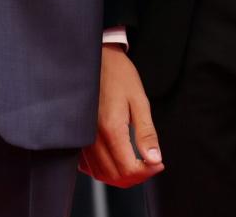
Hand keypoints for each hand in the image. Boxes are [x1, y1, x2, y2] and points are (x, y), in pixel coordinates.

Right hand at [79, 46, 163, 186]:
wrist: (97, 58)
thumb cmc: (118, 75)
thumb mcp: (139, 100)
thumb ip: (146, 132)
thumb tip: (154, 160)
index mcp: (110, 128)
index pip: (128, 169)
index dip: (147, 172)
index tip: (158, 163)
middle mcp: (92, 137)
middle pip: (115, 177)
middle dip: (136, 176)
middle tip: (150, 163)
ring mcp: (82, 139)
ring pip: (101, 175)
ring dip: (121, 176)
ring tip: (136, 162)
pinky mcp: (77, 138)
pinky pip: (89, 167)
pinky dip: (104, 170)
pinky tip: (115, 159)